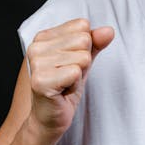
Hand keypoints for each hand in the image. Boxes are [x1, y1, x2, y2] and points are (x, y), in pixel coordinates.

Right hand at [27, 19, 114, 138]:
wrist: (49, 119)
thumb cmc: (64, 89)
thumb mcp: (83, 61)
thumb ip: (95, 44)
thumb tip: (108, 30)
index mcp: (44, 37)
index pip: (82, 25)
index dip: (84, 47)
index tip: (70, 64)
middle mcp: (36, 46)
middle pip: (84, 40)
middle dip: (83, 62)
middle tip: (68, 77)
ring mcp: (36, 63)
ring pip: (82, 57)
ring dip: (78, 75)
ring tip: (65, 84)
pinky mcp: (40, 80)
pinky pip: (76, 72)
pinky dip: (75, 85)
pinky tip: (63, 92)